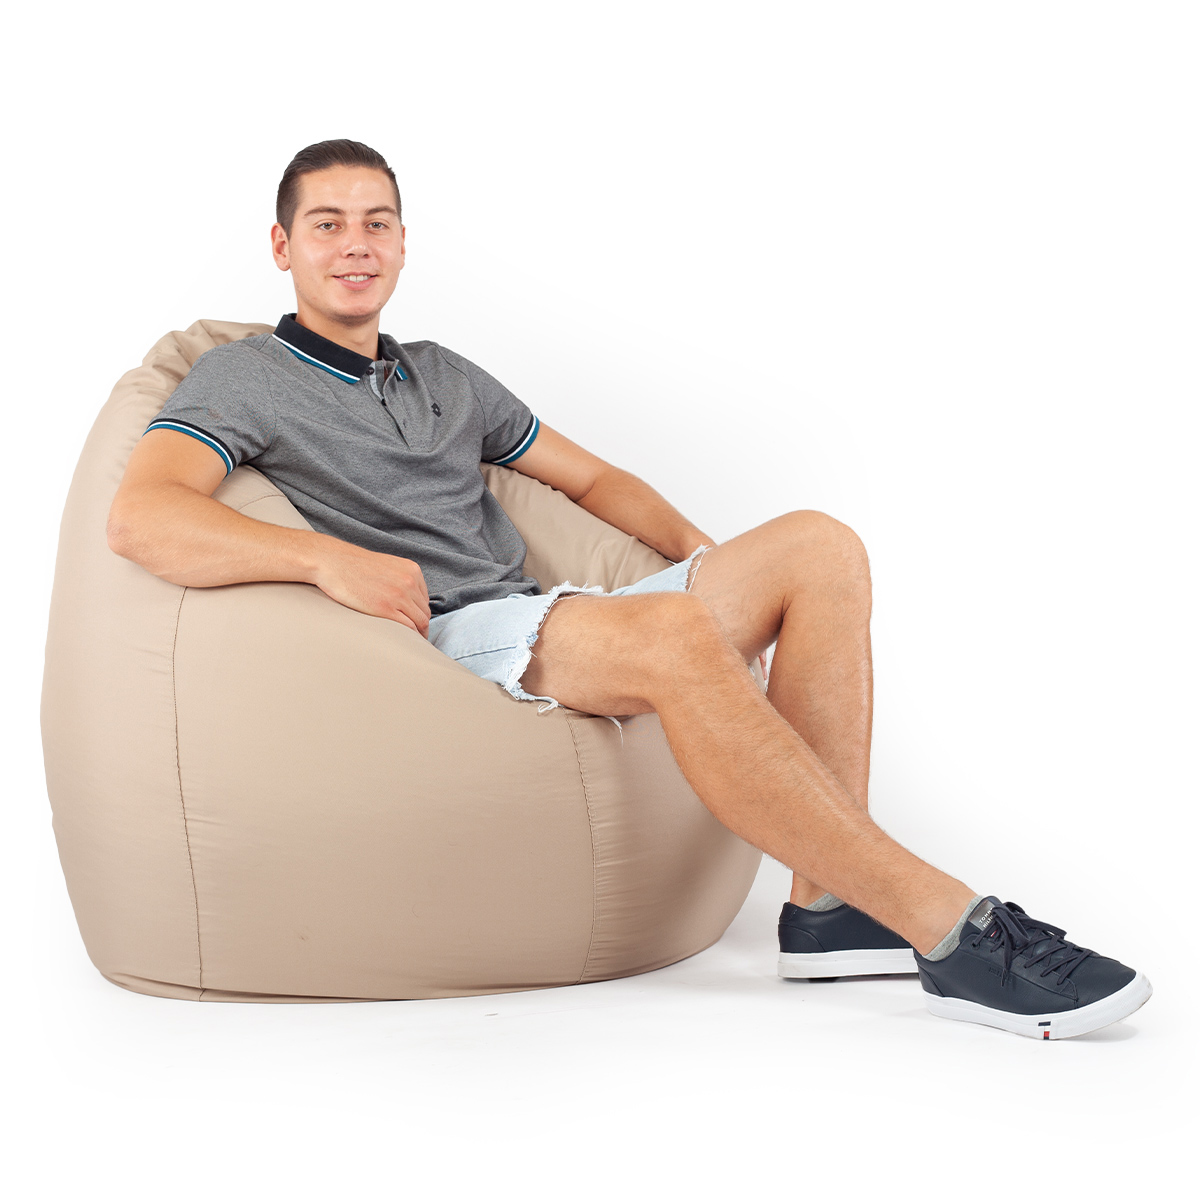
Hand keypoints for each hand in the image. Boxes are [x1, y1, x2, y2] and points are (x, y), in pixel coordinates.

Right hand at [312, 539, 430, 635]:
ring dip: (417, 634)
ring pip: (420, 621)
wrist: (333, 561)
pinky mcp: (386, 608)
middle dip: (421, 626)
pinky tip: (402, 642)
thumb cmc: (354, 566)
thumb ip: (400, 579)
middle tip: (415, 639)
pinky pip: (407, 628)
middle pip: (424, 612)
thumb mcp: (386, 567)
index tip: (414, 623)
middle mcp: (410, 581)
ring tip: (409, 643)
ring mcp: (399, 595)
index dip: (419, 613)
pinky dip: (409, 637)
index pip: (424, 599)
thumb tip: (406, 599)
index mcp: (412, 570)